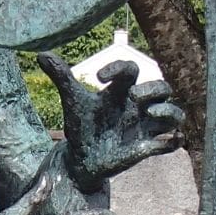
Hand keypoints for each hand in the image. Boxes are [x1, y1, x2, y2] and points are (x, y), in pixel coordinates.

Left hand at [37, 53, 183, 189]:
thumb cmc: (80, 126)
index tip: (99, 77)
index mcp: (120, 91)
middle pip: (162, 87)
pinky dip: (174, 140)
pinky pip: (172, 142)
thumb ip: (62, 78)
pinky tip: (165, 140)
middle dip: (154, 89)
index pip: (130, 69)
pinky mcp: (147, 147)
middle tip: (135, 98)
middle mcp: (136, 106)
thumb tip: (41, 54)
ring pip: (174, 113)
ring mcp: (144, 126)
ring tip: (151, 114)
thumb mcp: (72, 102)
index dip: (119, 67)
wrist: (80, 159)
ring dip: (170, 112)